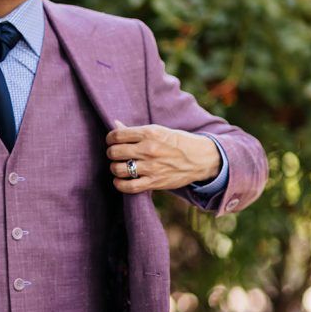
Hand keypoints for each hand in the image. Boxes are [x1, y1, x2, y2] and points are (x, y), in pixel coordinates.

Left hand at [106, 120, 220, 193]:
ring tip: (119, 166)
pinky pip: (129, 186)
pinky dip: (119, 184)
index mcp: (149, 133)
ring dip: (114, 168)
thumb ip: (135, 131)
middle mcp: (149, 149)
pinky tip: (120, 180)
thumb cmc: (177, 142)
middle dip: (111, 153)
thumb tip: (115, 124)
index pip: (117, 135)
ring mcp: (151, 167)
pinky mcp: (155, 182)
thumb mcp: (158, 131)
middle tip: (115, 154)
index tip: (112, 141)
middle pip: (114, 152)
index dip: (110, 138)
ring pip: (118, 169)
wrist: (200, 158)